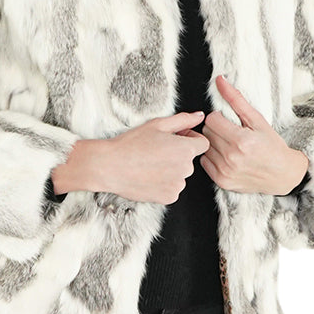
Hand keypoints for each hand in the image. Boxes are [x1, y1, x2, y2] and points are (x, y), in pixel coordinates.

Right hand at [51, 111, 209, 204]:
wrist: (110, 166)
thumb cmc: (131, 144)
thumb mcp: (157, 125)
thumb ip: (183, 120)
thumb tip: (200, 116)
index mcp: (186, 149)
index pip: (203, 144)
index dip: (190, 138)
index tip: (176, 138)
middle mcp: (186, 169)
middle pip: (190, 160)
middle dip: (178, 154)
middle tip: (156, 150)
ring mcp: (178, 185)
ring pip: (180, 175)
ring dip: (171, 170)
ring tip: (149, 164)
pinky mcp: (169, 197)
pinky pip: (172, 188)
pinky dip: (163, 184)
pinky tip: (148, 176)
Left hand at [200, 76, 308, 194]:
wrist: (282, 174)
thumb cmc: (272, 145)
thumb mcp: (257, 119)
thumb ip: (236, 99)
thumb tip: (220, 80)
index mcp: (241, 140)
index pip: (211, 120)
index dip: (219, 118)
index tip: (229, 122)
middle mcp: (231, 158)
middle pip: (206, 132)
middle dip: (216, 129)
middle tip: (230, 132)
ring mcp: (225, 171)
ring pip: (204, 147)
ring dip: (213, 143)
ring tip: (229, 144)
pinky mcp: (222, 181)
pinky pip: (204, 162)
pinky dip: (212, 157)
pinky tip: (226, 156)